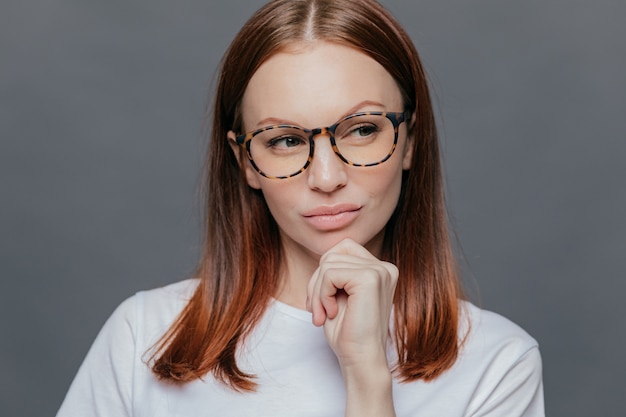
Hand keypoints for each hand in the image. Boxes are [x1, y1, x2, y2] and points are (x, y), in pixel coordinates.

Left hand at [306, 238, 397, 369]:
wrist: (360, 359)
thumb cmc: (347, 332)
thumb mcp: (339, 294)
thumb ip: (335, 271)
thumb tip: (324, 254)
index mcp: (380, 270)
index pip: (341, 249)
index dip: (323, 272)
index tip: (320, 300)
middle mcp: (384, 267)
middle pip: (332, 254)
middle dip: (316, 282)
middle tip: (316, 310)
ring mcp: (380, 271)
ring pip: (328, 263)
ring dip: (317, 292)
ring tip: (322, 314)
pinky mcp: (370, 278)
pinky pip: (329, 273)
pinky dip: (322, 294)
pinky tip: (331, 313)